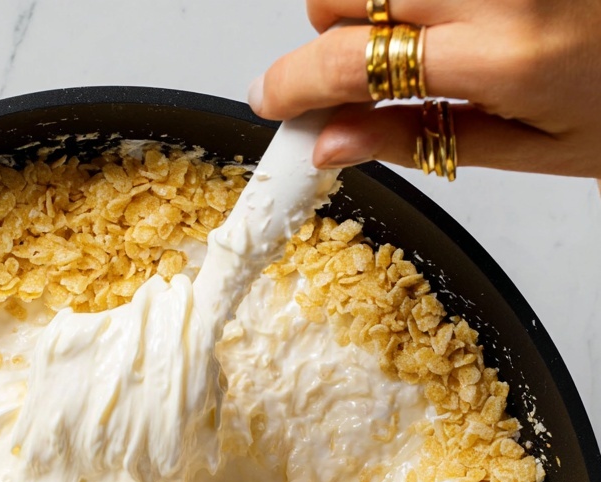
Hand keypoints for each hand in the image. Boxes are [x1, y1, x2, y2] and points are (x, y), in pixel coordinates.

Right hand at [248, 0, 600, 175]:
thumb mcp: (530, 148)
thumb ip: (421, 140)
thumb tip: (331, 143)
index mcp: (506, 57)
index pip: (356, 62)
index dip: (295, 84)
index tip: (270, 100)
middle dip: (339, 33)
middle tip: (372, 70)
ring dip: (376, 0)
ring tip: (425, 34)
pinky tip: (444, 15)